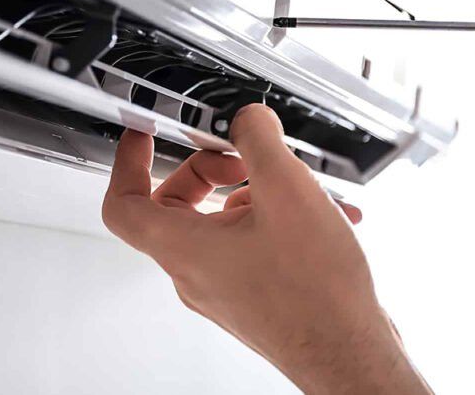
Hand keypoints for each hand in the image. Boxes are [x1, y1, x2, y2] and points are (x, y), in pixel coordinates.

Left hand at [102, 104, 430, 394]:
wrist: (351, 354)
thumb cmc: (316, 294)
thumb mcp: (287, 190)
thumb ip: (258, 139)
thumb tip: (247, 119)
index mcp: (184, 248)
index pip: (123, 204)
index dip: (128, 162)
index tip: (144, 134)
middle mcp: (196, 273)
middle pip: (176, 206)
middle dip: (209, 170)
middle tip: (242, 156)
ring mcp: (224, 288)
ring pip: (221, 224)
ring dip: (255, 193)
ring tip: (298, 188)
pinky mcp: (252, 296)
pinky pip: (249, 245)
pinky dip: (277, 220)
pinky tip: (322, 214)